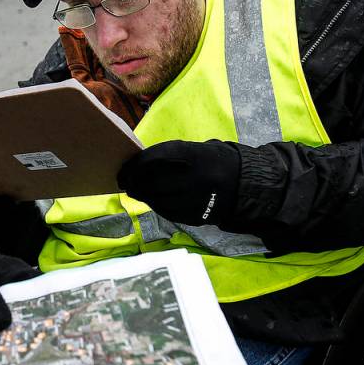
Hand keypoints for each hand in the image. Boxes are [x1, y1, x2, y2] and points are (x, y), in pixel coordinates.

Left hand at [117, 140, 240, 225]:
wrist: (241, 182)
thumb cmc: (208, 161)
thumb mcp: (191, 149)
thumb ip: (166, 156)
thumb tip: (136, 165)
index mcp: (190, 154)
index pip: (151, 160)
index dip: (133, 167)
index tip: (123, 172)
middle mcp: (192, 177)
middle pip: (151, 183)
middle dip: (134, 185)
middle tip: (126, 184)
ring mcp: (194, 199)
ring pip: (157, 201)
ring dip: (143, 197)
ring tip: (137, 192)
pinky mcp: (196, 215)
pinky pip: (169, 213)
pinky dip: (156, 206)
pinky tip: (152, 201)